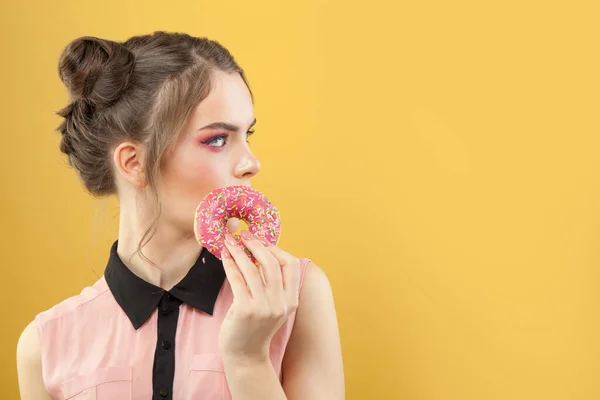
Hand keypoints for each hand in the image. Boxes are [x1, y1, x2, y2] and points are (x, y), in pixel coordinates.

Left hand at [218, 230, 300, 364]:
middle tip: (244, 236)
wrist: (245, 356)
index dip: (277, 249)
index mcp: (291, 300)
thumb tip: (261, 253)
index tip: (262, 241)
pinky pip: (237, 279)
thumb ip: (272, 285)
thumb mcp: (273, 307)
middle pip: (272, 263)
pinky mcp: (245, 310)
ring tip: (230, 242)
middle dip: (257, 245)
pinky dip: (230, 265)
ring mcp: (263, 307)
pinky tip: (224, 257)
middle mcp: (280, 303)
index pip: (291, 265)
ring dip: (240, 251)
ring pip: (252, 269)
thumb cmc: (256, 328)